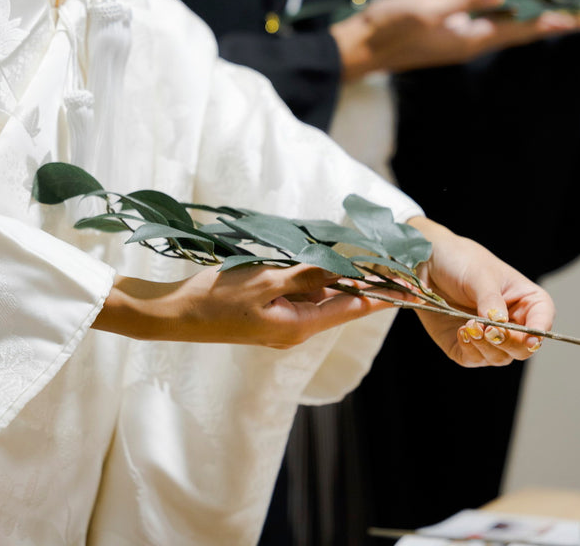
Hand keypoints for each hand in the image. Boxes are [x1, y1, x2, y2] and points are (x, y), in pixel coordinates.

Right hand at [93, 264, 387, 347]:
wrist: (171, 314)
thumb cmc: (214, 298)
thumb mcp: (263, 281)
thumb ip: (305, 274)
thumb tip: (344, 269)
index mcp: (298, 327)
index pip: (352, 308)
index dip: (381, 294)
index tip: (408, 282)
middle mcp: (295, 330)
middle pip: (339, 302)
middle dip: (363, 280)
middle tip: (389, 255)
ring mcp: (279, 323)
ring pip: (319, 296)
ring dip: (335, 275)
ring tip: (362, 251)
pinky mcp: (266, 313)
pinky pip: (298, 294)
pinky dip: (311, 276)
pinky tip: (317, 257)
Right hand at [332, 0, 579, 80]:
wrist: (358, 49)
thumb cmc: (389, 29)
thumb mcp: (426, 9)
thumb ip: (463, 0)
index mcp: (469, 39)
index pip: (519, 29)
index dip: (550, 22)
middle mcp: (468, 43)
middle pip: (516, 33)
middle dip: (547, 24)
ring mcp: (455, 41)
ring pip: (502, 30)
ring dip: (528, 23)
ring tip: (552, 17)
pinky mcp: (443, 36)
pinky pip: (485, 27)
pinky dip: (504, 19)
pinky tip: (504, 13)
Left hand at [408, 216, 555, 366]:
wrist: (429, 261)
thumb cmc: (463, 261)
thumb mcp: (481, 275)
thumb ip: (491, 300)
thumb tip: (499, 325)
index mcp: (526, 301)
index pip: (542, 321)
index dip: (539, 332)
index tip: (530, 339)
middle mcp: (512, 323)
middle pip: (522, 348)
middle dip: (509, 343)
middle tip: (491, 331)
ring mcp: (489, 337)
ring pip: (499, 357)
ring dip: (486, 346)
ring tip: (469, 326)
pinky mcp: (466, 345)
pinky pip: (473, 358)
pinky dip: (470, 349)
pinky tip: (462, 332)